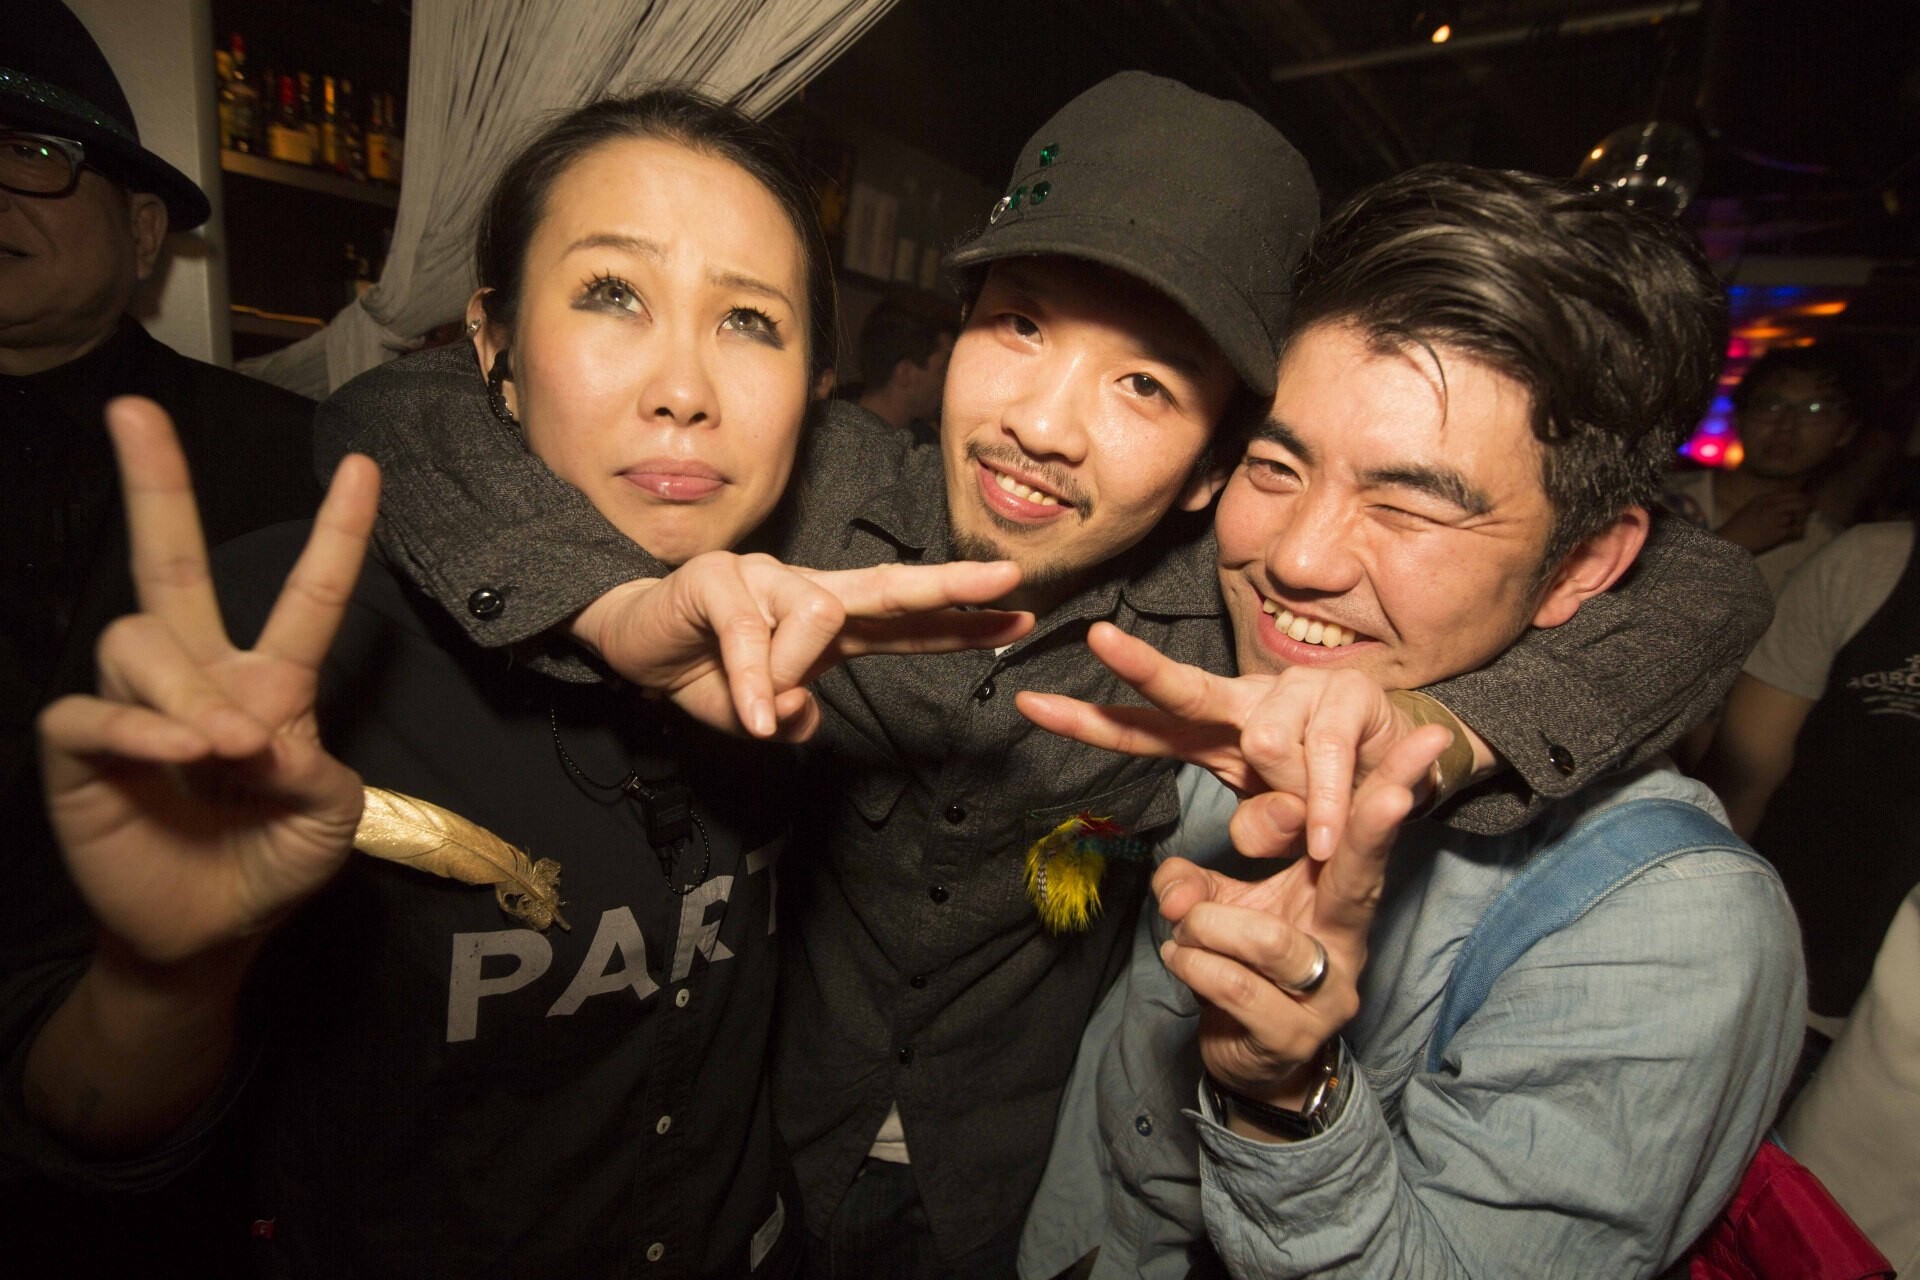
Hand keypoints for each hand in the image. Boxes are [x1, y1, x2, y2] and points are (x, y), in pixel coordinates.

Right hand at [38, 397, 376, 965]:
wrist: (212, 933)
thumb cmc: (275, 864)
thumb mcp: (330, 820)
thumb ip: (316, 770)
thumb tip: (262, 731)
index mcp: (270, 682)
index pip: (307, 596)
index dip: (335, 535)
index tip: (364, 467)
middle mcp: (198, 676)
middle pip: (169, 561)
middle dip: (153, 481)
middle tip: (134, 410)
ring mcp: (136, 707)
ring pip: (138, 642)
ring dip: (184, 688)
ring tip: (223, 747)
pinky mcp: (81, 752)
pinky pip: (91, 712)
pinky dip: (135, 727)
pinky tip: (175, 753)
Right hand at [574, 553, 1032, 740]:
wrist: (627, 644)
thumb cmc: (700, 672)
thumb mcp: (757, 715)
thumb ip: (791, 716)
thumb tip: (801, 714)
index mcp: (828, 625)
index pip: (908, 621)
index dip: (963, 622)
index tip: (1021, 620)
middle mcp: (805, 591)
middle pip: (889, 585)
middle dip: (953, 584)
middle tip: (1009, 580)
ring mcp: (764, 577)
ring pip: (819, 613)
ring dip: (794, 672)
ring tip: (761, 710)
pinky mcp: (719, 578)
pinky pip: (751, 632)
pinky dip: (753, 681)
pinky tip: (752, 714)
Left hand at [1017, 621, 1455, 857]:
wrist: (1409, 765)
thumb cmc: (1328, 794)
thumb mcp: (1281, 829)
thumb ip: (1257, 829)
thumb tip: (1254, 830)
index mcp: (1213, 735)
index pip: (1141, 730)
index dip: (1086, 721)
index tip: (1025, 703)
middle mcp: (1245, 703)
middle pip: (1183, 687)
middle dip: (1139, 664)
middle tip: (1100, 639)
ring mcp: (1294, 694)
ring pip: (1266, 744)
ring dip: (1292, 800)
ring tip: (1317, 830)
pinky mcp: (1346, 696)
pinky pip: (1324, 756)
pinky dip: (1326, 805)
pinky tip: (1329, 832)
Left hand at [1155, 726, 1448, 1110]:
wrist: (1249, 1060)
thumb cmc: (1244, 968)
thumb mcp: (1220, 908)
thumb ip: (1196, 883)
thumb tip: (1177, 889)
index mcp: (1334, 900)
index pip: (1362, 836)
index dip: (1391, 788)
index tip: (1425, 740)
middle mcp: (1344, 942)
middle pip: (1360, 876)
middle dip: (1373, 828)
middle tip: (1396, 791)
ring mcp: (1326, 993)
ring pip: (1263, 937)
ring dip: (1205, 928)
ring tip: (1187, 932)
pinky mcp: (1292, 1034)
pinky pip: (1232, 983)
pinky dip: (1191, 964)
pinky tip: (1183, 963)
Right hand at [1715, 490, 1811, 552]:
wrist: (1730, 540)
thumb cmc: (1738, 525)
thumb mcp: (1751, 507)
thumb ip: (1766, 503)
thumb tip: (1785, 502)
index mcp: (1764, 499)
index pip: (1790, 494)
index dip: (1801, 497)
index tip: (1807, 501)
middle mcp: (1772, 507)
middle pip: (1799, 503)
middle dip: (1806, 507)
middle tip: (1808, 511)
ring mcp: (1776, 520)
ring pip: (1797, 517)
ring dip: (1798, 521)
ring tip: (1792, 526)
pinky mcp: (1779, 533)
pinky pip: (1796, 530)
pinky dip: (1796, 532)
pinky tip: (1790, 534)